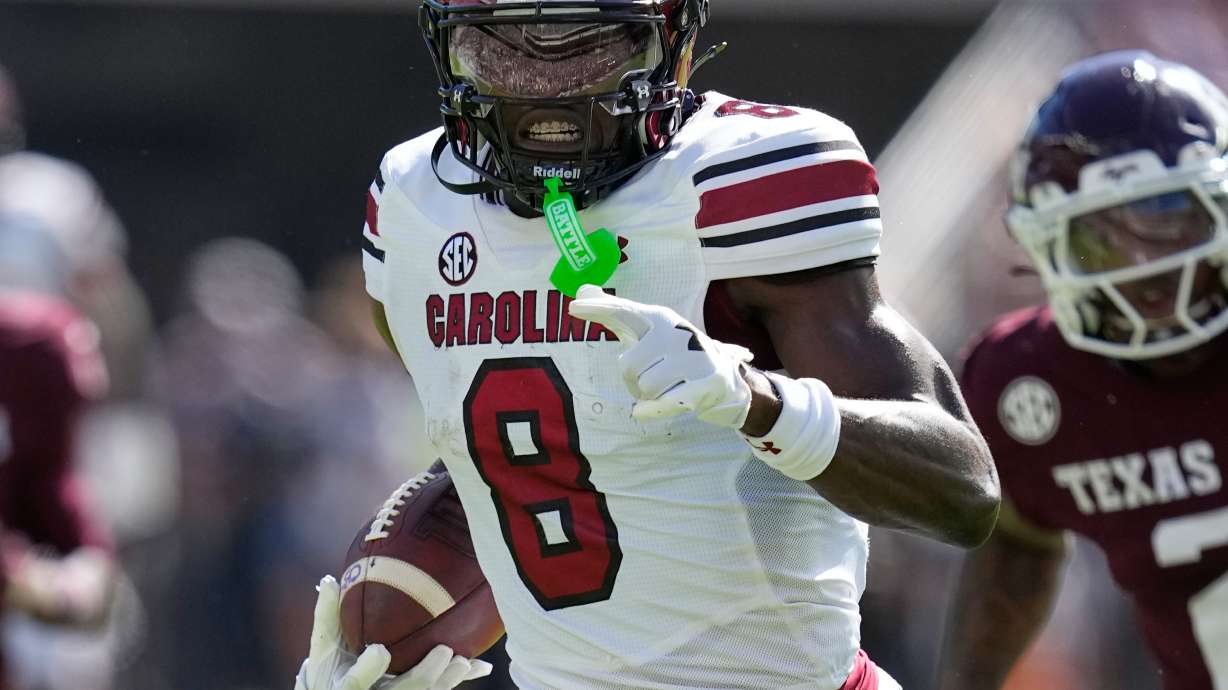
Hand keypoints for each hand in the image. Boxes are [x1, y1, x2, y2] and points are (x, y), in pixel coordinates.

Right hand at [294, 576, 491, 689]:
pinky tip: (482, 666)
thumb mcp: (324, 648)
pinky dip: (459, 680)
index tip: (381, 650)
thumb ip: (327, 616)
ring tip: (464, 661)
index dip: (369, 669)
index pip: (356, 682)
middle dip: (424, 675)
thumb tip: (329, 579)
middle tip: (443, 652)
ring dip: (447, 681)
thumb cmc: (330, 670)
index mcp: (346, 685)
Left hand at [568, 284, 753, 426]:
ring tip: (667, 387)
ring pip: (644, 388)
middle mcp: (676, 332)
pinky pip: (661, 404)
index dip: (598, 309)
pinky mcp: (704, 384)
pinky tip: (644, 411)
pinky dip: (649, 411)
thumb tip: (582, 290)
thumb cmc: (675, 353)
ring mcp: (693, 358)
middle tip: (651, 377)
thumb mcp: (647, 331)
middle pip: (627, 366)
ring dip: (648, 395)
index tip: (573, 307)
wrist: (724, 378)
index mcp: (659, 318)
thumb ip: (615, 312)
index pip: (623, 311)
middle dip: (633, 380)